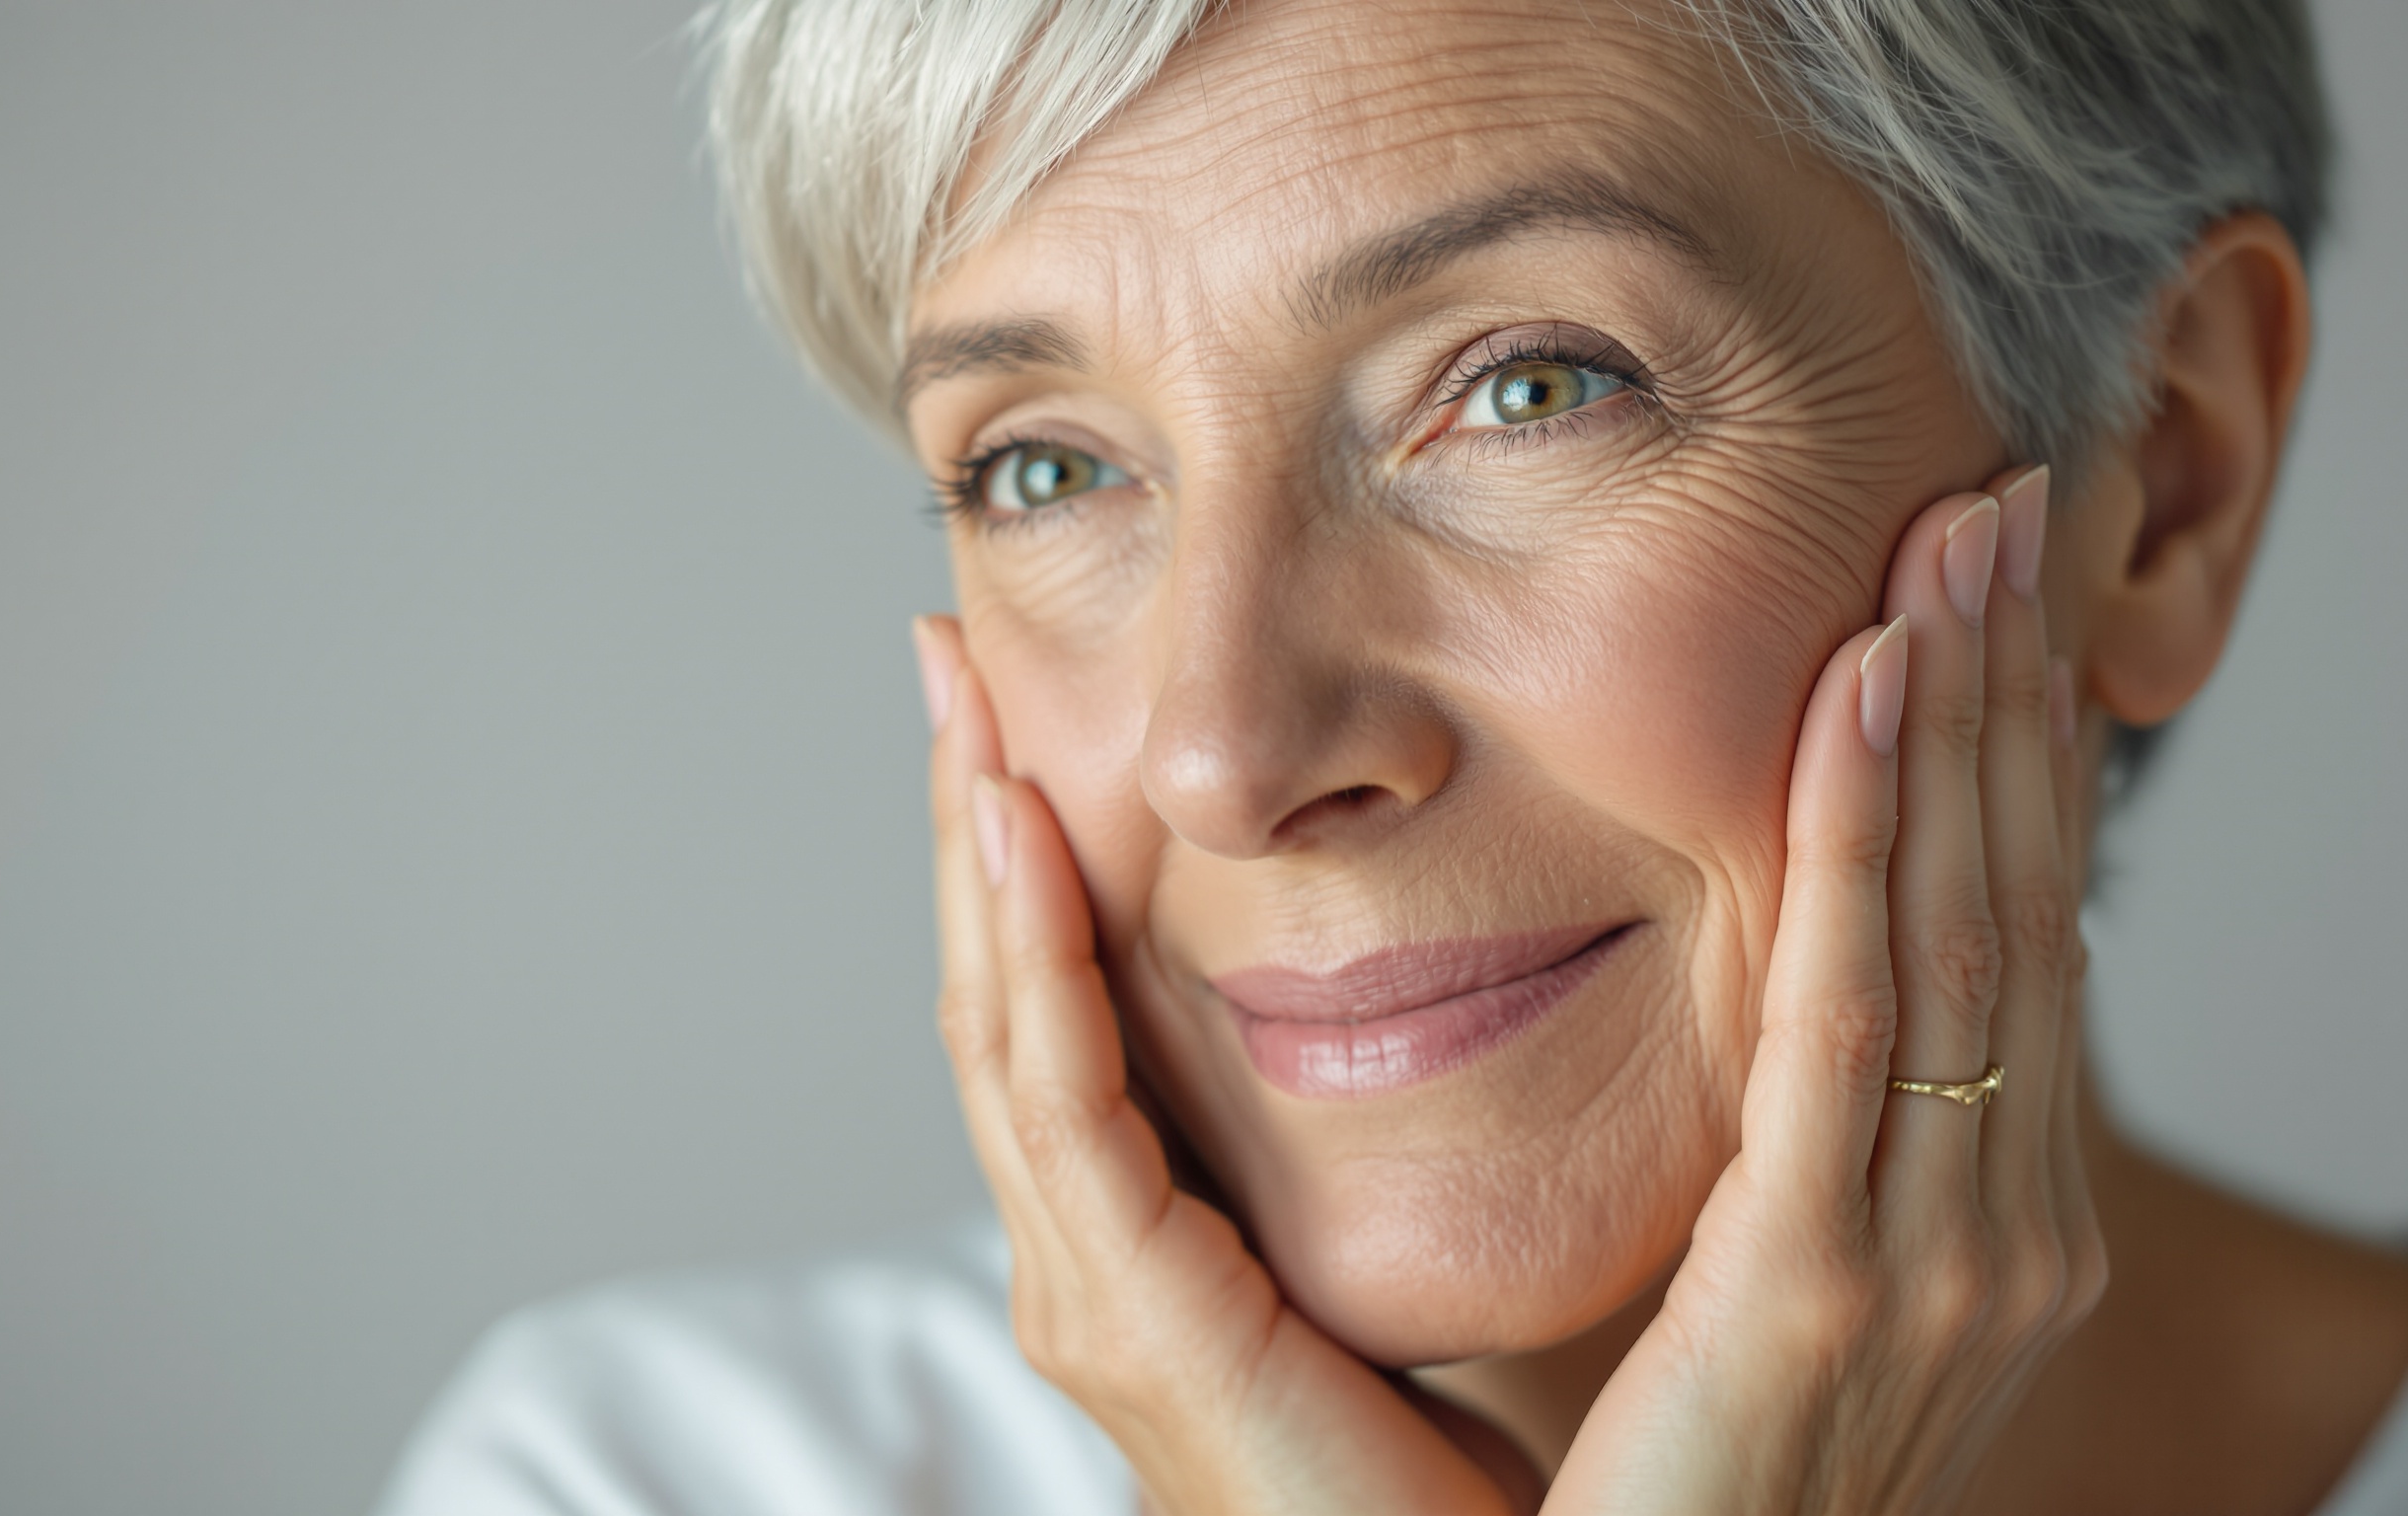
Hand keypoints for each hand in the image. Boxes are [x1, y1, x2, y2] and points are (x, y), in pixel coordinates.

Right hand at [913, 617, 1538, 1514]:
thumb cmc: (1465, 1482)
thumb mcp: (1397, 1269)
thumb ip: (1370, 1156)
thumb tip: (1441, 997)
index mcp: (1147, 1246)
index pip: (1061, 1010)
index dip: (1024, 860)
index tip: (1014, 709)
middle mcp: (1087, 1262)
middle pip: (999, 997)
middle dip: (964, 821)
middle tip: (942, 657)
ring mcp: (1086, 1291)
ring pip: (1001, 1028)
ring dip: (971, 855)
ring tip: (959, 703)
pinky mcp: (1126, 1315)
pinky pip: (1061, 1102)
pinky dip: (1029, 957)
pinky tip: (1015, 830)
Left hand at [1544, 467, 2105, 1513]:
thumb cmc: (1695, 1487)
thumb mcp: (1787, 1292)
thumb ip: (1816, 1153)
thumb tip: (1807, 1000)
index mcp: (1998, 1230)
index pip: (2020, 945)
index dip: (2018, 762)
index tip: (1994, 604)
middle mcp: (2005, 1237)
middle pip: (2022, 906)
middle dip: (2014, 698)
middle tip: (2000, 507)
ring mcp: (1935, 1268)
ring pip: (1964, 931)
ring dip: (1961, 721)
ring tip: (1952, 547)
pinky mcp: (1817, 1290)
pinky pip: (1853, 1021)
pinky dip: (1870, 844)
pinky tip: (1865, 700)